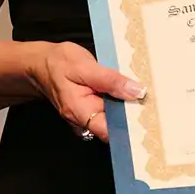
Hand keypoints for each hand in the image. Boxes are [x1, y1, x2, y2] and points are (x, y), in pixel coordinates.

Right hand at [29, 41, 145, 142]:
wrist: (42, 62)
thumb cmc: (60, 63)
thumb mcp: (85, 66)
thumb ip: (110, 80)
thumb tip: (136, 91)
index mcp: (80, 111)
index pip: (109, 131)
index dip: (129, 127)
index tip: (149, 117)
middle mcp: (83, 120)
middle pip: (114, 125)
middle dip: (133, 114)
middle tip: (152, 101)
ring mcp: (87, 115)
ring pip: (114, 117)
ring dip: (128, 107)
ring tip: (145, 94)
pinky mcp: (91, 107)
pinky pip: (110, 109)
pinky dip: (121, 100)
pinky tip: (131, 90)